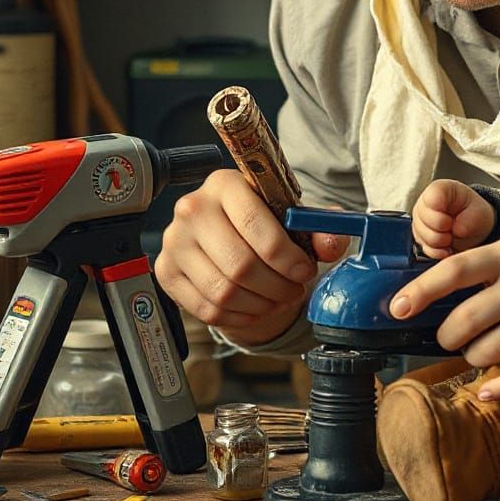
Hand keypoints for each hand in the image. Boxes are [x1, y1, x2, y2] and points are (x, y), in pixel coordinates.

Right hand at [154, 169, 349, 345]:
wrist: (227, 233)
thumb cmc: (262, 221)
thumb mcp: (292, 216)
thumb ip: (319, 226)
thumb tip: (333, 243)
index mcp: (225, 184)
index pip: (253, 222)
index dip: (286, 256)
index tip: (305, 271)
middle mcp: (192, 208)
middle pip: (239, 263)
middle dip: (277, 286)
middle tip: (294, 290)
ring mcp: (174, 241)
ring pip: (224, 291)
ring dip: (261, 304)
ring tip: (278, 299)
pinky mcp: (166, 272)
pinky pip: (206, 309)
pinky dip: (239, 317)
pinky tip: (255, 308)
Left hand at [389, 235, 499, 399]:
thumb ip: (470, 269)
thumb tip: (419, 297)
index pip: (454, 271)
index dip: (421, 291)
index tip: (397, 308)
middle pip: (466, 320)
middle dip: (446, 336)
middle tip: (447, 337)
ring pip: (488, 352)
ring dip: (471, 357)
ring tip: (475, 348)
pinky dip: (496, 388)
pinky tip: (484, 390)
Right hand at [412, 179, 494, 258]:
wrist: (474, 226)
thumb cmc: (474, 213)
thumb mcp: (479, 211)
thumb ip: (468, 219)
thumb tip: (457, 230)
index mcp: (439, 190)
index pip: (431, 200)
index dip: (441, 215)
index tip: (452, 219)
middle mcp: (424, 204)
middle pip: (423, 222)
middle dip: (442, 231)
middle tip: (453, 229)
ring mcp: (419, 221)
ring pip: (422, 237)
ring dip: (440, 242)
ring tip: (451, 237)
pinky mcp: (419, 237)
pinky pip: (424, 249)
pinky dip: (438, 252)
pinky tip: (447, 247)